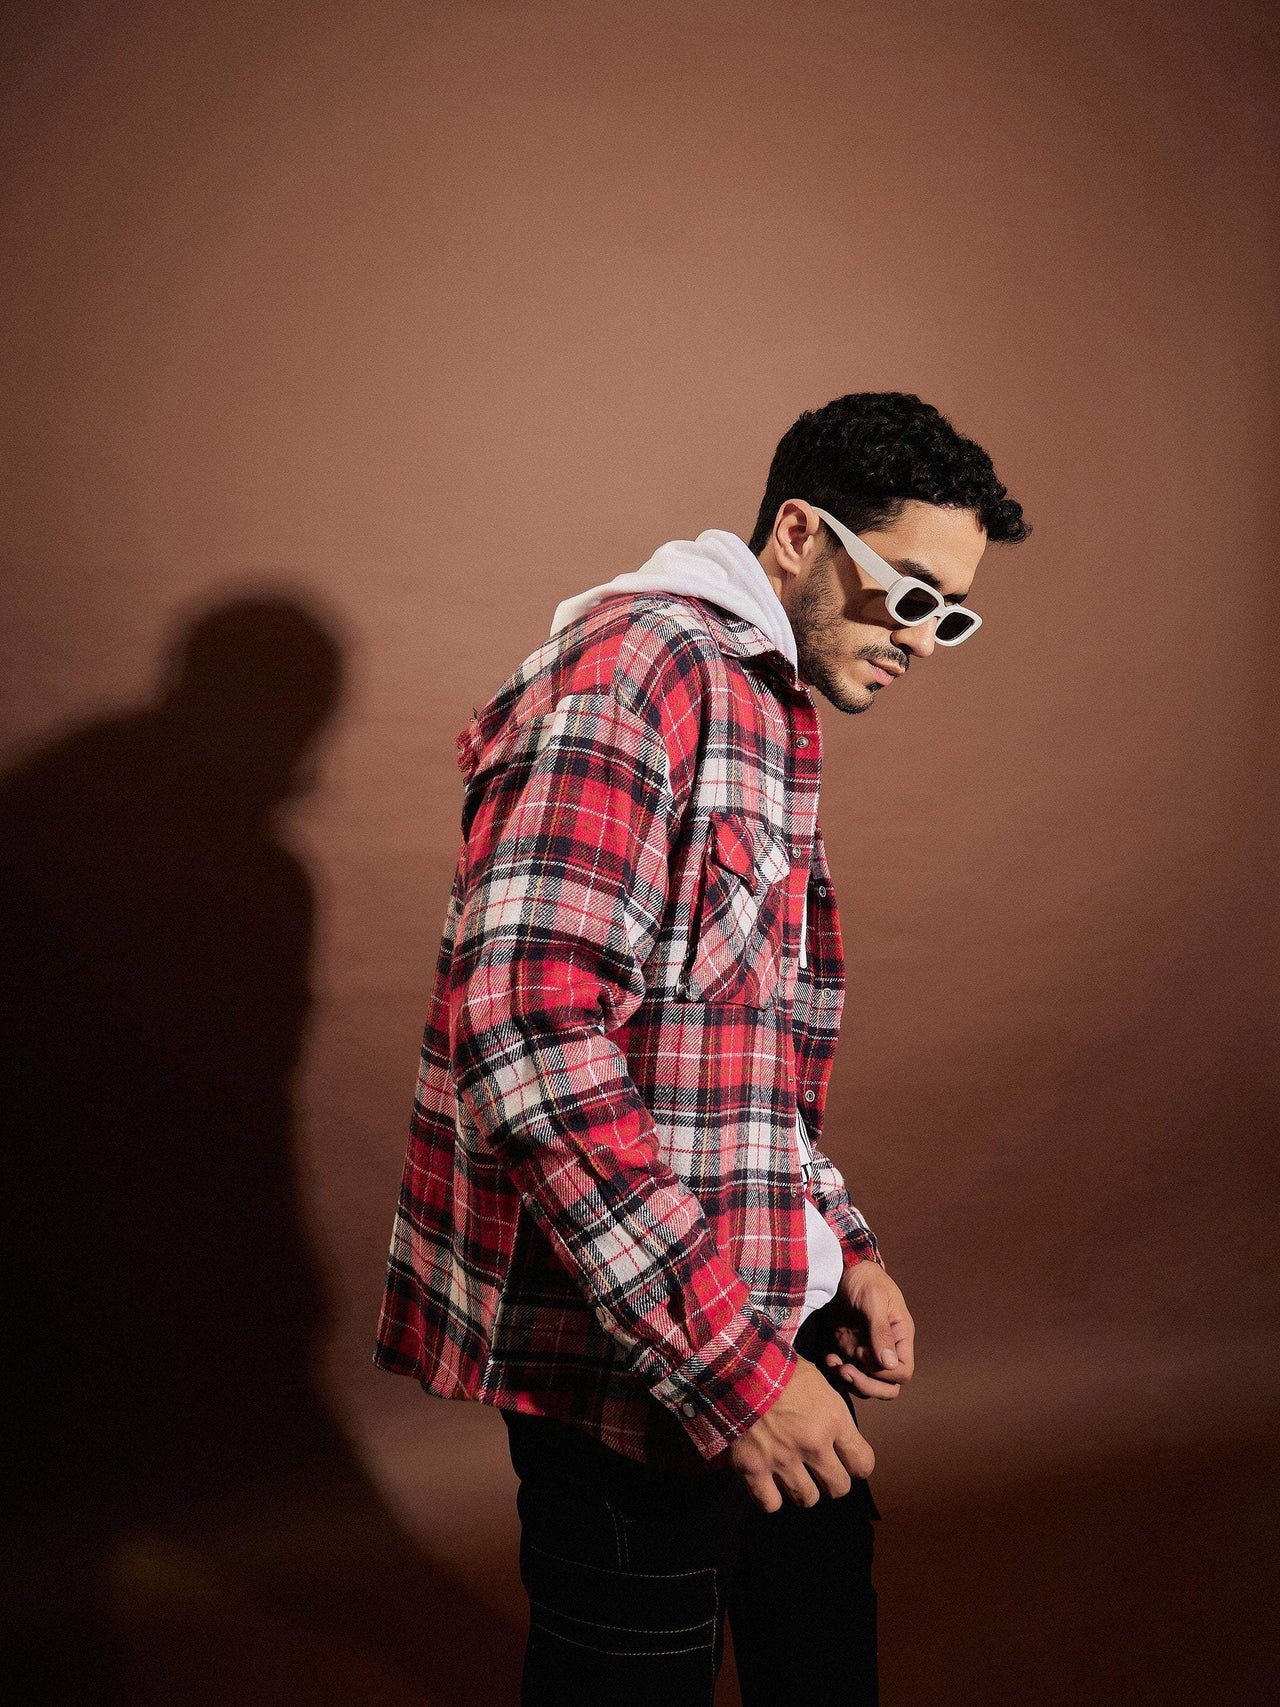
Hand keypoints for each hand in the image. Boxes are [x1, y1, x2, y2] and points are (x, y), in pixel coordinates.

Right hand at [728, 1355, 873, 1513]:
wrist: (736, 1365)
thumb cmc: (779, 1367)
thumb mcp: (817, 1380)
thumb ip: (830, 1409)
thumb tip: (836, 1428)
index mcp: (833, 1419)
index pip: (863, 1463)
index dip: (857, 1464)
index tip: (847, 1460)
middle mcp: (813, 1445)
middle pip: (839, 1488)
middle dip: (832, 1480)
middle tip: (820, 1468)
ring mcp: (783, 1460)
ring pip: (807, 1499)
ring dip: (802, 1489)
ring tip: (793, 1474)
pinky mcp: (753, 1469)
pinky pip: (771, 1503)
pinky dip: (771, 1497)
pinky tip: (768, 1482)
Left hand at [818, 1263, 914, 1399]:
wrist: (842, 1268)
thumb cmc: (864, 1279)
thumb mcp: (874, 1300)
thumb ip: (881, 1331)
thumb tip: (890, 1364)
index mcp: (900, 1336)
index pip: (902, 1372)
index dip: (885, 1375)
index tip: (864, 1359)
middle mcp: (886, 1348)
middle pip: (887, 1386)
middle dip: (867, 1385)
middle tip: (845, 1371)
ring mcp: (867, 1351)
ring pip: (866, 1383)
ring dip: (849, 1380)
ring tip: (834, 1363)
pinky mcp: (850, 1349)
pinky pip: (848, 1372)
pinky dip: (837, 1371)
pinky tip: (829, 1358)